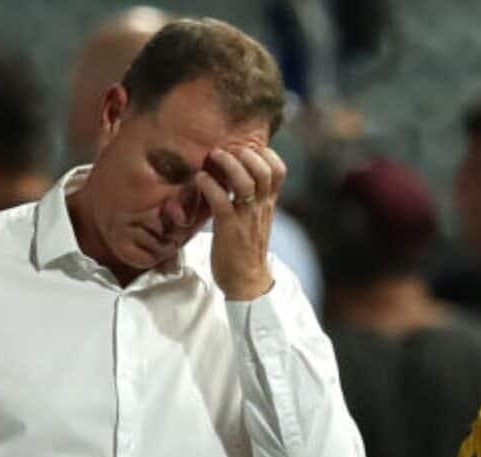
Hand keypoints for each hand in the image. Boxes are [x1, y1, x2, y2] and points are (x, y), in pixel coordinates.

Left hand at [194, 145, 286, 299]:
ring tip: (214, 157)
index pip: (279, 171)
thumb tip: (235, 179)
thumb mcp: (256, 220)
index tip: (246, 149)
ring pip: (246, 182)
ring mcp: (246, 218)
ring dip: (228, 163)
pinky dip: (209, 185)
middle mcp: (261, 208)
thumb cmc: (246, 251)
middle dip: (246, 153)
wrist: (247, 283)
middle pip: (265, 170)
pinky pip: (221, 201)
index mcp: (268, 204)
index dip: (265, 153)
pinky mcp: (229, 229)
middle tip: (226, 150)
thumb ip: (252, 200)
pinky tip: (200, 180)